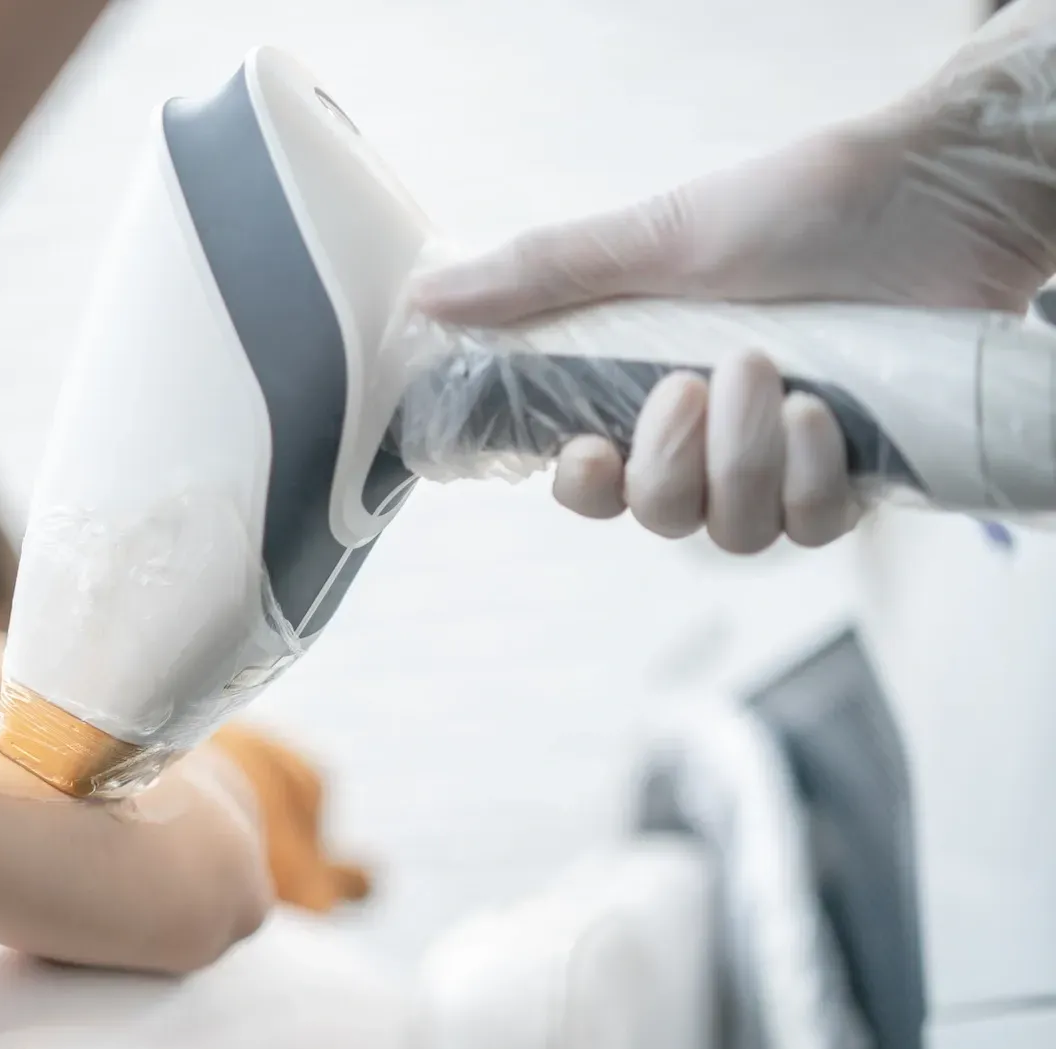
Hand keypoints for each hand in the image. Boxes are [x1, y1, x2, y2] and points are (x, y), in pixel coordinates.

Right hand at [406, 6, 1055, 551]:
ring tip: (777, 376)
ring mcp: (781, 463)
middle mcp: (712, 438)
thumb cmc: (805, 206)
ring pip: (735, 531)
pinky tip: (824, 413)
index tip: (590, 451)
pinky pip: (813, 527)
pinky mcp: (851, 475)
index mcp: (649, 387)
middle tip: (706, 378)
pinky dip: (812, 477)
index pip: (592, 484)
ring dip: (748, 461)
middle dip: (675, 460)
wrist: (941, 196)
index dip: (585, 488)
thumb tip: (428, 298)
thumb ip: (545, 276)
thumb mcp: (662, 235)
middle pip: (658, 518)